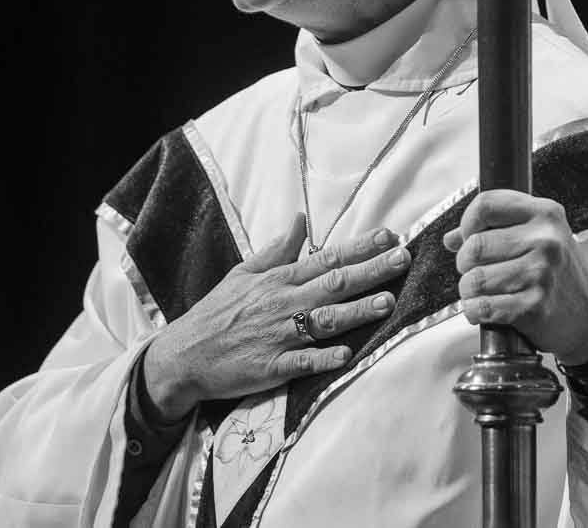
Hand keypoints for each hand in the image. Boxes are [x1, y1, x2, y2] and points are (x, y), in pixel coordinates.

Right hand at [144, 214, 409, 419]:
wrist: (184, 355)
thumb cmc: (217, 313)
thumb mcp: (243, 273)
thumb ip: (276, 249)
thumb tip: (300, 220)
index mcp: (279, 280)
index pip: (327, 258)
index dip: (360, 247)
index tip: (389, 236)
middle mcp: (284, 304)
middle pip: (335, 285)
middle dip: (372, 272)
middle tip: (403, 259)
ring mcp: (279, 336)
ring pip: (326, 321)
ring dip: (357, 312)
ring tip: (388, 302)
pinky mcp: (272, 367)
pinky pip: (304, 362)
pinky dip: (325, 358)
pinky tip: (348, 354)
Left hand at [444, 189, 587, 360]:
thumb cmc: (558, 272)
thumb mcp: (537, 237)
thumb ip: (495, 229)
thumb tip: (451, 238)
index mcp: (544, 213)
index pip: (486, 204)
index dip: (468, 223)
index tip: (470, 237)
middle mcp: (545, 239)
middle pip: (474, 245)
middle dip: (466, 264)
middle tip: (477, 271)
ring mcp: (541, 273)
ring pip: (474, 279)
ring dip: (469, 291)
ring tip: (484, 292)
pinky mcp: (534, 305)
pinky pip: (482, 307)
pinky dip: (475, 311)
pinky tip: (485, 310)